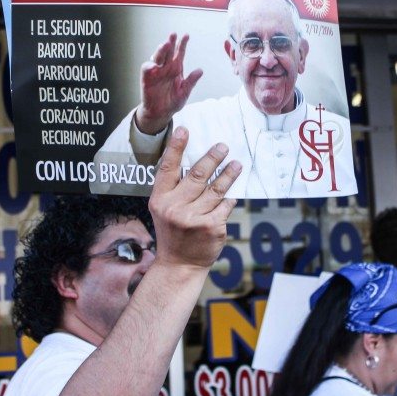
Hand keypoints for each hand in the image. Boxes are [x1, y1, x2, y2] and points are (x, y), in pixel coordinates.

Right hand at [136, 33, 202, 134]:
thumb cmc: (172, 102)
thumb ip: (191, 81)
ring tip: (165, 45)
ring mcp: (156, 72)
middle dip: (170, 43)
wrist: (161, 113)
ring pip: (158, 57)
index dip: (182, 44)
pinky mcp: (147, 78)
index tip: (186, 35)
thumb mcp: (184, 92)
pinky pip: (147, 69)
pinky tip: (154, 65)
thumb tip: (200, 70)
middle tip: (173, 35)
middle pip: (168, 52)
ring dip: (161, 51)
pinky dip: (150, 66)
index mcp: (176, 68)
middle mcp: (166, 67)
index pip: (179, 53)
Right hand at [149, 126, 240, 268]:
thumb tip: (196, 163)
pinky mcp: (211, 227)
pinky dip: (229, 198)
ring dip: (228, 174)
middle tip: (223, 147)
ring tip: (237, 164)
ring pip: (216, 189)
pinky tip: (233, 194)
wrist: (179, 265)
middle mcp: (174, 207)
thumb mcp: (164, 210)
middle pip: (197, 175)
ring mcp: (193, 218)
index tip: (184, 130)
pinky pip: (225, 206)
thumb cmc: (173, 233)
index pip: (168, 168)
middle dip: (212, 158)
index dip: (176, 148)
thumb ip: (174, 189)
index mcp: (160, 200)